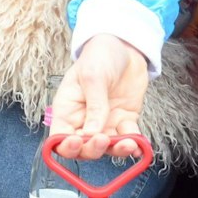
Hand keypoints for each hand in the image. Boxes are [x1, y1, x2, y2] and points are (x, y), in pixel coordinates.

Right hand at [48, 35, 148, 159]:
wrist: (125, 47)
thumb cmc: (99, 56)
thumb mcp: (93, 76)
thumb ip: (94, 105)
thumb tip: (92, 134)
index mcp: (67, 109)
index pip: (59, 137)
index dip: (66, 146)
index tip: (78, 141)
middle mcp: (83, 121)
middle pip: (83, 148)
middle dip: (93, 149)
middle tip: (104, 139)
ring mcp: (105, 123)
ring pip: (107, 148)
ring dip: (117, 150)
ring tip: (128, 143)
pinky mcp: (123, 121)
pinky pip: (127, 139)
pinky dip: (133, 145)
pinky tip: (138, 144)